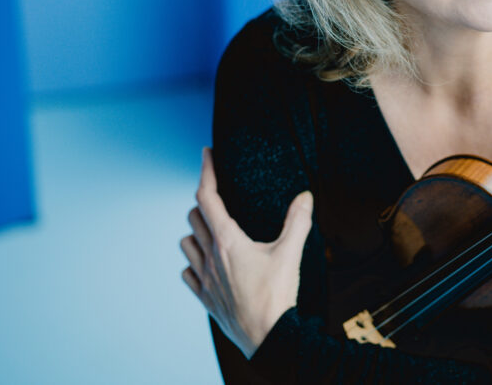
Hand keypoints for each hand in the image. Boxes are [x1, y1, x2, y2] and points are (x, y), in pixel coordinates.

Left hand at [181, 146, 313, 358]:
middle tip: (218, 196)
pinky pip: (188, 274)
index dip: (206, 171)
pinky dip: (193, 263)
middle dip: (204, 202)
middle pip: (194, 217)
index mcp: (227, 241)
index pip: (207, 196)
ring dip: (196, 232)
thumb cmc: (277, 296)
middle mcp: (210, 256)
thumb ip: (298, 221)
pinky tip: (206, 264)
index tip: (206, 153)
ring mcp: (205, 279)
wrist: (269, 338)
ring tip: (211, 229)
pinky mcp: (205, 298)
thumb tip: (305, 196)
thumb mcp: (291, 254)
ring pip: (186, 244)